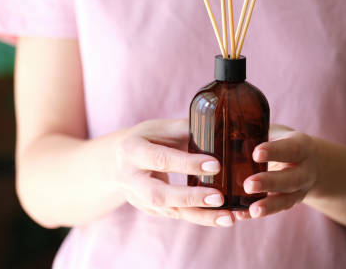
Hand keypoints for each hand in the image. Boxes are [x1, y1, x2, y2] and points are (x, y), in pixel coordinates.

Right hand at [114, 119, 234, 226]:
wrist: (117, 161)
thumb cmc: (146, 139)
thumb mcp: (160, 128)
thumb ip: (186, 129)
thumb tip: (221, 128)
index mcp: (132, 150)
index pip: (160, 159)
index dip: (186, 164)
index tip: (215, 165)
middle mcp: (131, 178)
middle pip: (158, 194)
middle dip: (189, 197)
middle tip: (219, 198)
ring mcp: (138, 198)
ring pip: (169, 211)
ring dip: (200, 215)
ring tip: (228, 217)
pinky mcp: (149, 210)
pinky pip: (176, 216)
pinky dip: (199, 217)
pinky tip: (220, 217)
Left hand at [236, 125, 318, 220]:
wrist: (310, 162)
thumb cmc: (281, 141)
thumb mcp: (275, 132)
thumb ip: (256, 130)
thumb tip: (223, 123)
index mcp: (301, 147)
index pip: (290, 149)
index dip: (274, 151)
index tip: (256, 153)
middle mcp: (305, 171)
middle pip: (290, 179)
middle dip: (270, 183)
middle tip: (249, 184)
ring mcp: (299, 190)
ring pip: (286, 199)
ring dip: (268, 205)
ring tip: (252, 210)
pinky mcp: (289, 202)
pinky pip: (275, 210)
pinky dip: (259, 212)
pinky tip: (242, 214)